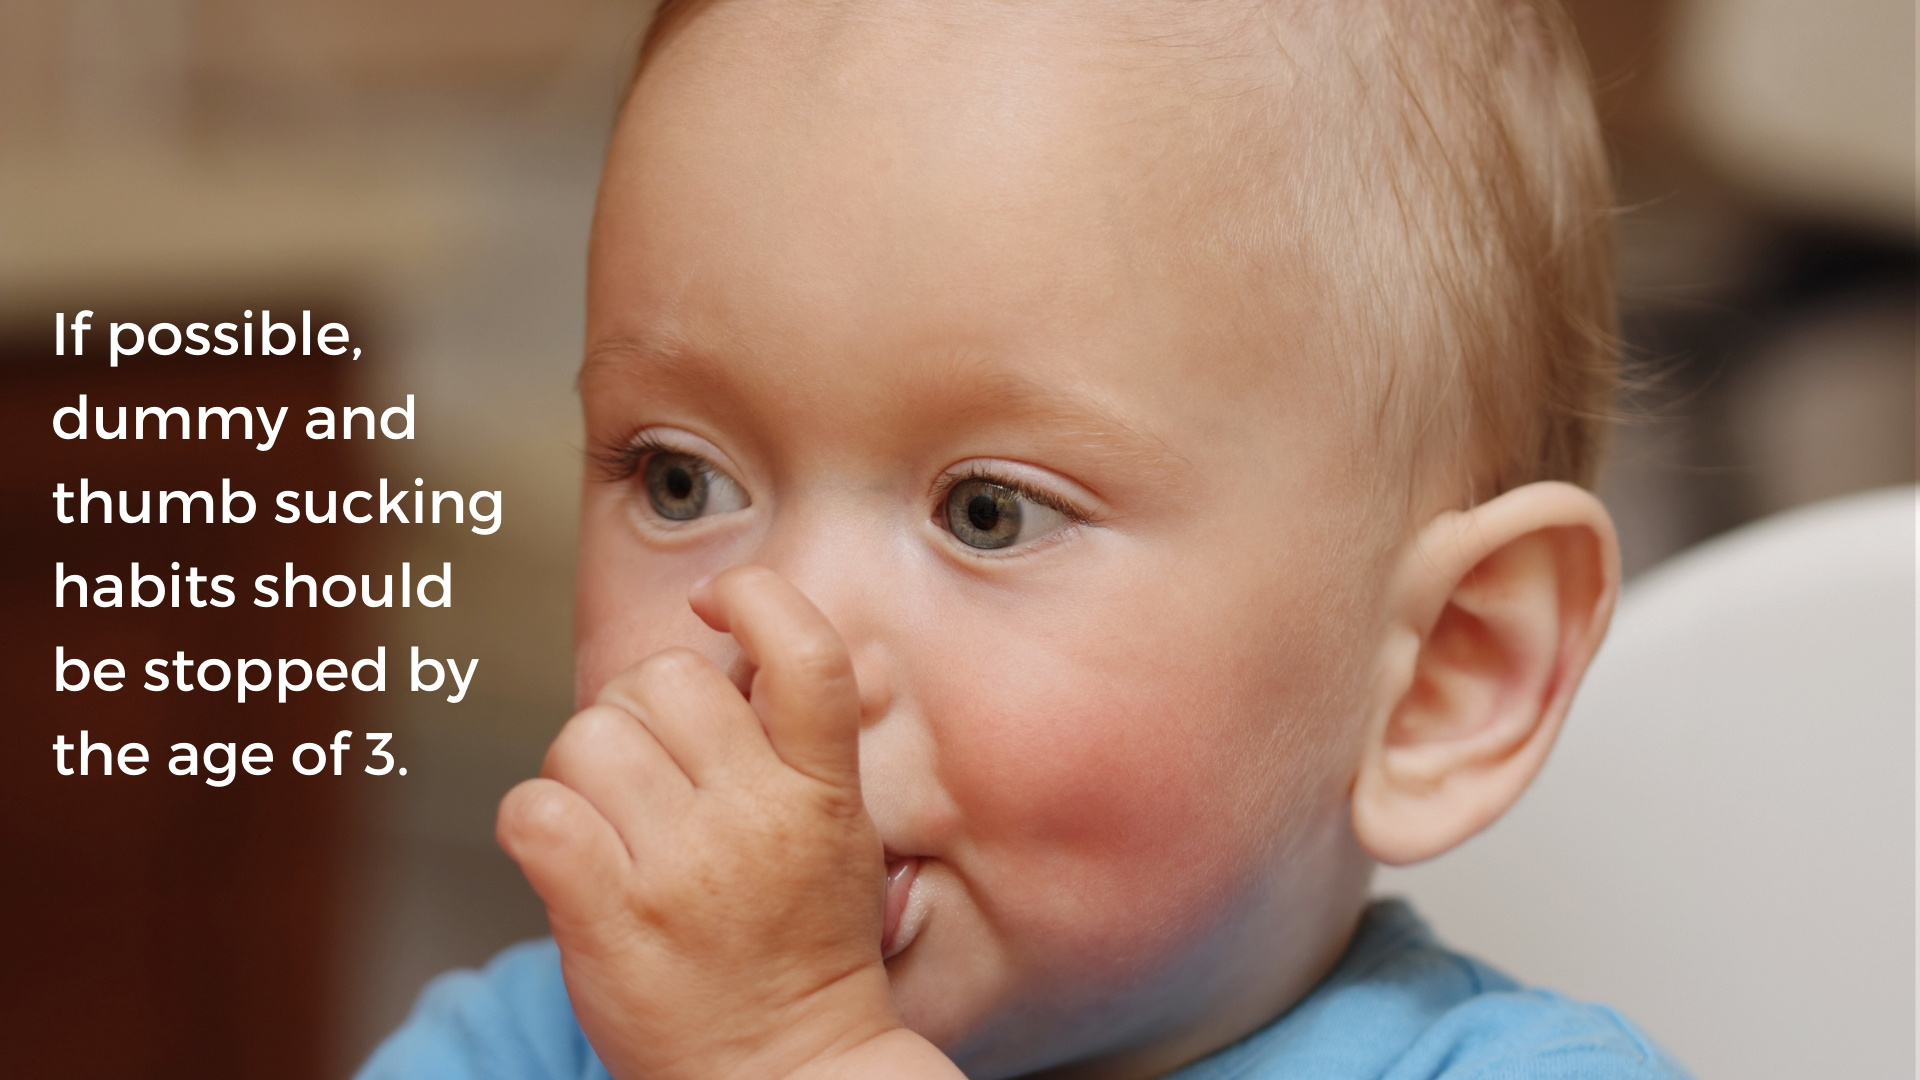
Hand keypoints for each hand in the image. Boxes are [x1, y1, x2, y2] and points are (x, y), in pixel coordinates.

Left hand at [497, 566, 956, 1079]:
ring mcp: (682, 869)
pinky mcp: (610, 918)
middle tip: (647, 763)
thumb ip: (799, 740)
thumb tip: (739, 640)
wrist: (781, 1074)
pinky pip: (534, 810)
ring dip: (581, 768)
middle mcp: (757, 817)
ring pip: (587, 737)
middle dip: (636, 707)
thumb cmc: (799, 947)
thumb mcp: (840, 833)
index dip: (752, 597)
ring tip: (609, 818)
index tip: (713, 605)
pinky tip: (566, 855)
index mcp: (824, 788)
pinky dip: (535, 824)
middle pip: (662, 680)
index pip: (806, 649)